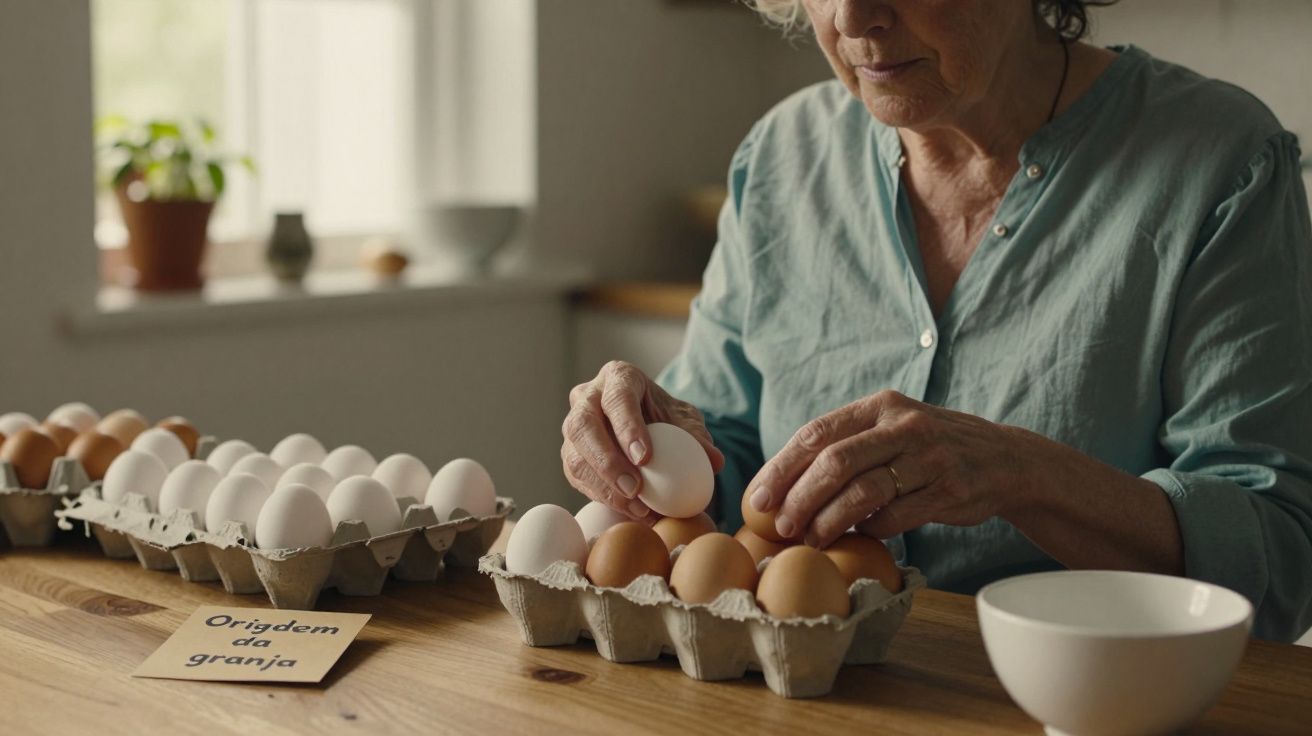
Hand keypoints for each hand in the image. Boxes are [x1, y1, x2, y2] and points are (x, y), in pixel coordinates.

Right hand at [562, 360, 725, 519]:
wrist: (645, 427)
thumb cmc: (665, 417)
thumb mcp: (685, 421)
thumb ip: (697, 437)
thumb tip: (714, 461)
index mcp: (618, 377)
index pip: (617, 398)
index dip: (627, 427)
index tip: (645, 458)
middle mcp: (587, 397)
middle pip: (583, 426)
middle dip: (607, 460)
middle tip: (634, 488)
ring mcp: (573, 426)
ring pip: (574, 456)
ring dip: (604, 486)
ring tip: (637, 507)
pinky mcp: (571, 454)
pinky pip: (576, 478)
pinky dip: (602, 497)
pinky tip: (629, 510)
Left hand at [746, 390, 1040, 547]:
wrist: (1004, 459)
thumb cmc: (928, 449)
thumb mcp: (891, 428)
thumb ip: (847, 444)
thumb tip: (781, 483)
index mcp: (880, 406)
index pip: (816, 434)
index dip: (781, 468)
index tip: (758, 499)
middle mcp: (904, 425)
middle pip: (834, 462)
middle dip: (799, 499)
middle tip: (781, 528)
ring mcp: (929, 457)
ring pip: (863, 492)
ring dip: (828, 521)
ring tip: (811, 539)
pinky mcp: (949, 490)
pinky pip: (895, 517)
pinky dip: (869, 530)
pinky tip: (858, 535)